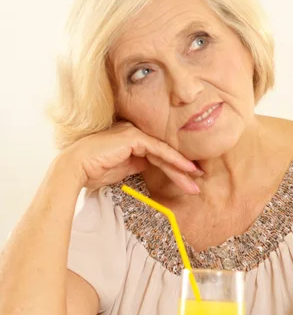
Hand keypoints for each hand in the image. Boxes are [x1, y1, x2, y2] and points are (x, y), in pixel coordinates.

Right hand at [58, 121, 199, 193]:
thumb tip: (151, 167)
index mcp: (130, 139)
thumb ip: (136, 165)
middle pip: (163, 153)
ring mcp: (134, 132)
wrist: (74, 169)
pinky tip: (187, 169)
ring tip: (195, 182)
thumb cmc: (92, 171)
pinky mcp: (134, 137)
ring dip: (181, 169)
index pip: (157, 153)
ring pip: (164, 152)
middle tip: (197, 182)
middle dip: (182, 169)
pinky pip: (159, 150)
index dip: (174, 166)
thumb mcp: (121, 169)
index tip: (189, 178)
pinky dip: (174, 160)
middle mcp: (134, 132)